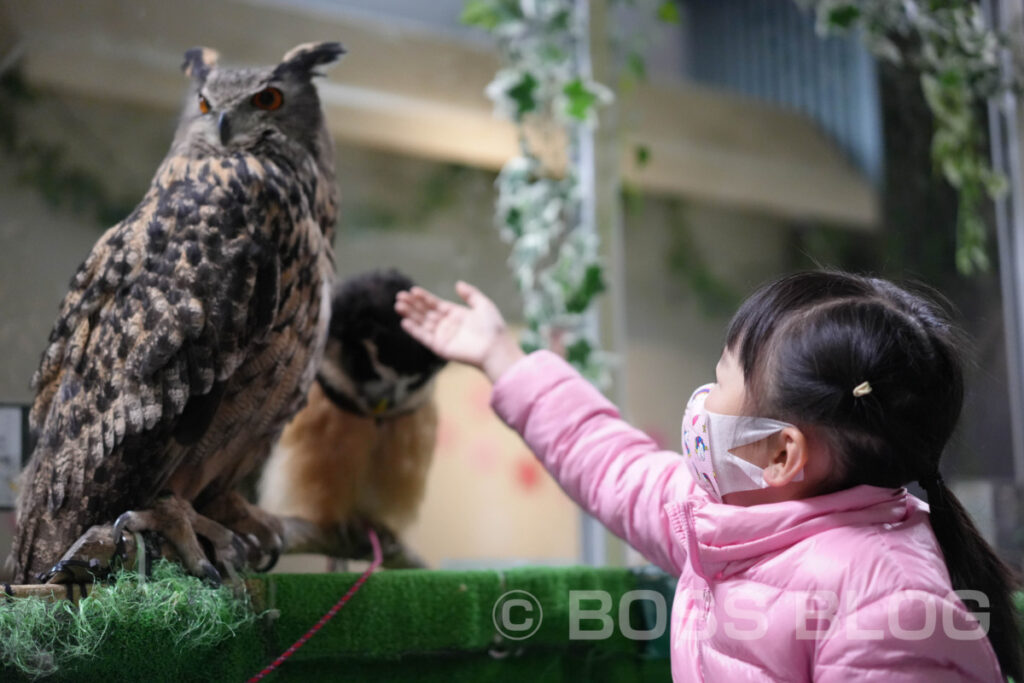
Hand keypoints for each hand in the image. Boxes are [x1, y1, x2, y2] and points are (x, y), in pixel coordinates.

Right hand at [395, 281, 523, 381]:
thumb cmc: (493, 327)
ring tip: (398, 305)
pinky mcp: (440, 347)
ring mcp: (443, 336)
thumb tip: (458, 284)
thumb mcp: (483, 305)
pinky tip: (404, 322)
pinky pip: (424, 337)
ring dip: (410, 315)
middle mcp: (447, 325)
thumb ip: (470, 294)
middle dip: (413, 304)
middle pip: (426, 313)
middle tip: (399, 296)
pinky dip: (414, 331)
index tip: (412, 290)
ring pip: (422, 323)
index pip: (435, 304)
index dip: (424, 297)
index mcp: (456, 314)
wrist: (495, 348)